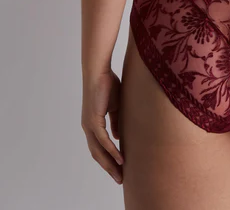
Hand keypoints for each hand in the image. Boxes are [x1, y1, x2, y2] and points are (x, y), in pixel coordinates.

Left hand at [81, 69, 123, 184]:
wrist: (99, 71)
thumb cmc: (107, 84)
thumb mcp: (115, 106)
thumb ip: (116, 121)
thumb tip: (118, 137)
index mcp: (92, 124)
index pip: (99, 147)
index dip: (108, 159)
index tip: (119, 169)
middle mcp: (88, 128)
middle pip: (97, 154)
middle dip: (109, 168)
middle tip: (120, 179)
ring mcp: (89, 125)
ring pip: (98, 151)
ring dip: (110, 164)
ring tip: (121, 174)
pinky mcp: (93, 121)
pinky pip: (103, 141)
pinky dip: (111, 151)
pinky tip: (120, 159)